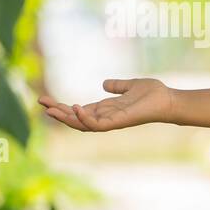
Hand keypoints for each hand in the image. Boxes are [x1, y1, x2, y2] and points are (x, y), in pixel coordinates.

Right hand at [38, 79, 175, 131]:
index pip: (79, 111)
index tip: (45, 99)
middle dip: (58, 112)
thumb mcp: (130, 86)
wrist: (169, 100)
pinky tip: (75, 107)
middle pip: (76, 118)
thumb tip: (104, 83)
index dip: (62, 106)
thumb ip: (117, 86)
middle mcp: (107, 117)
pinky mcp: (119, 122)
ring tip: (50, 109)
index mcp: (106, 109)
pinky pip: (97, 125)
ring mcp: (112, 121)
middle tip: (40, 102)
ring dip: (66, 118)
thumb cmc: (153, 93)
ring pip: (82, 124)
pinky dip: (85, 118)